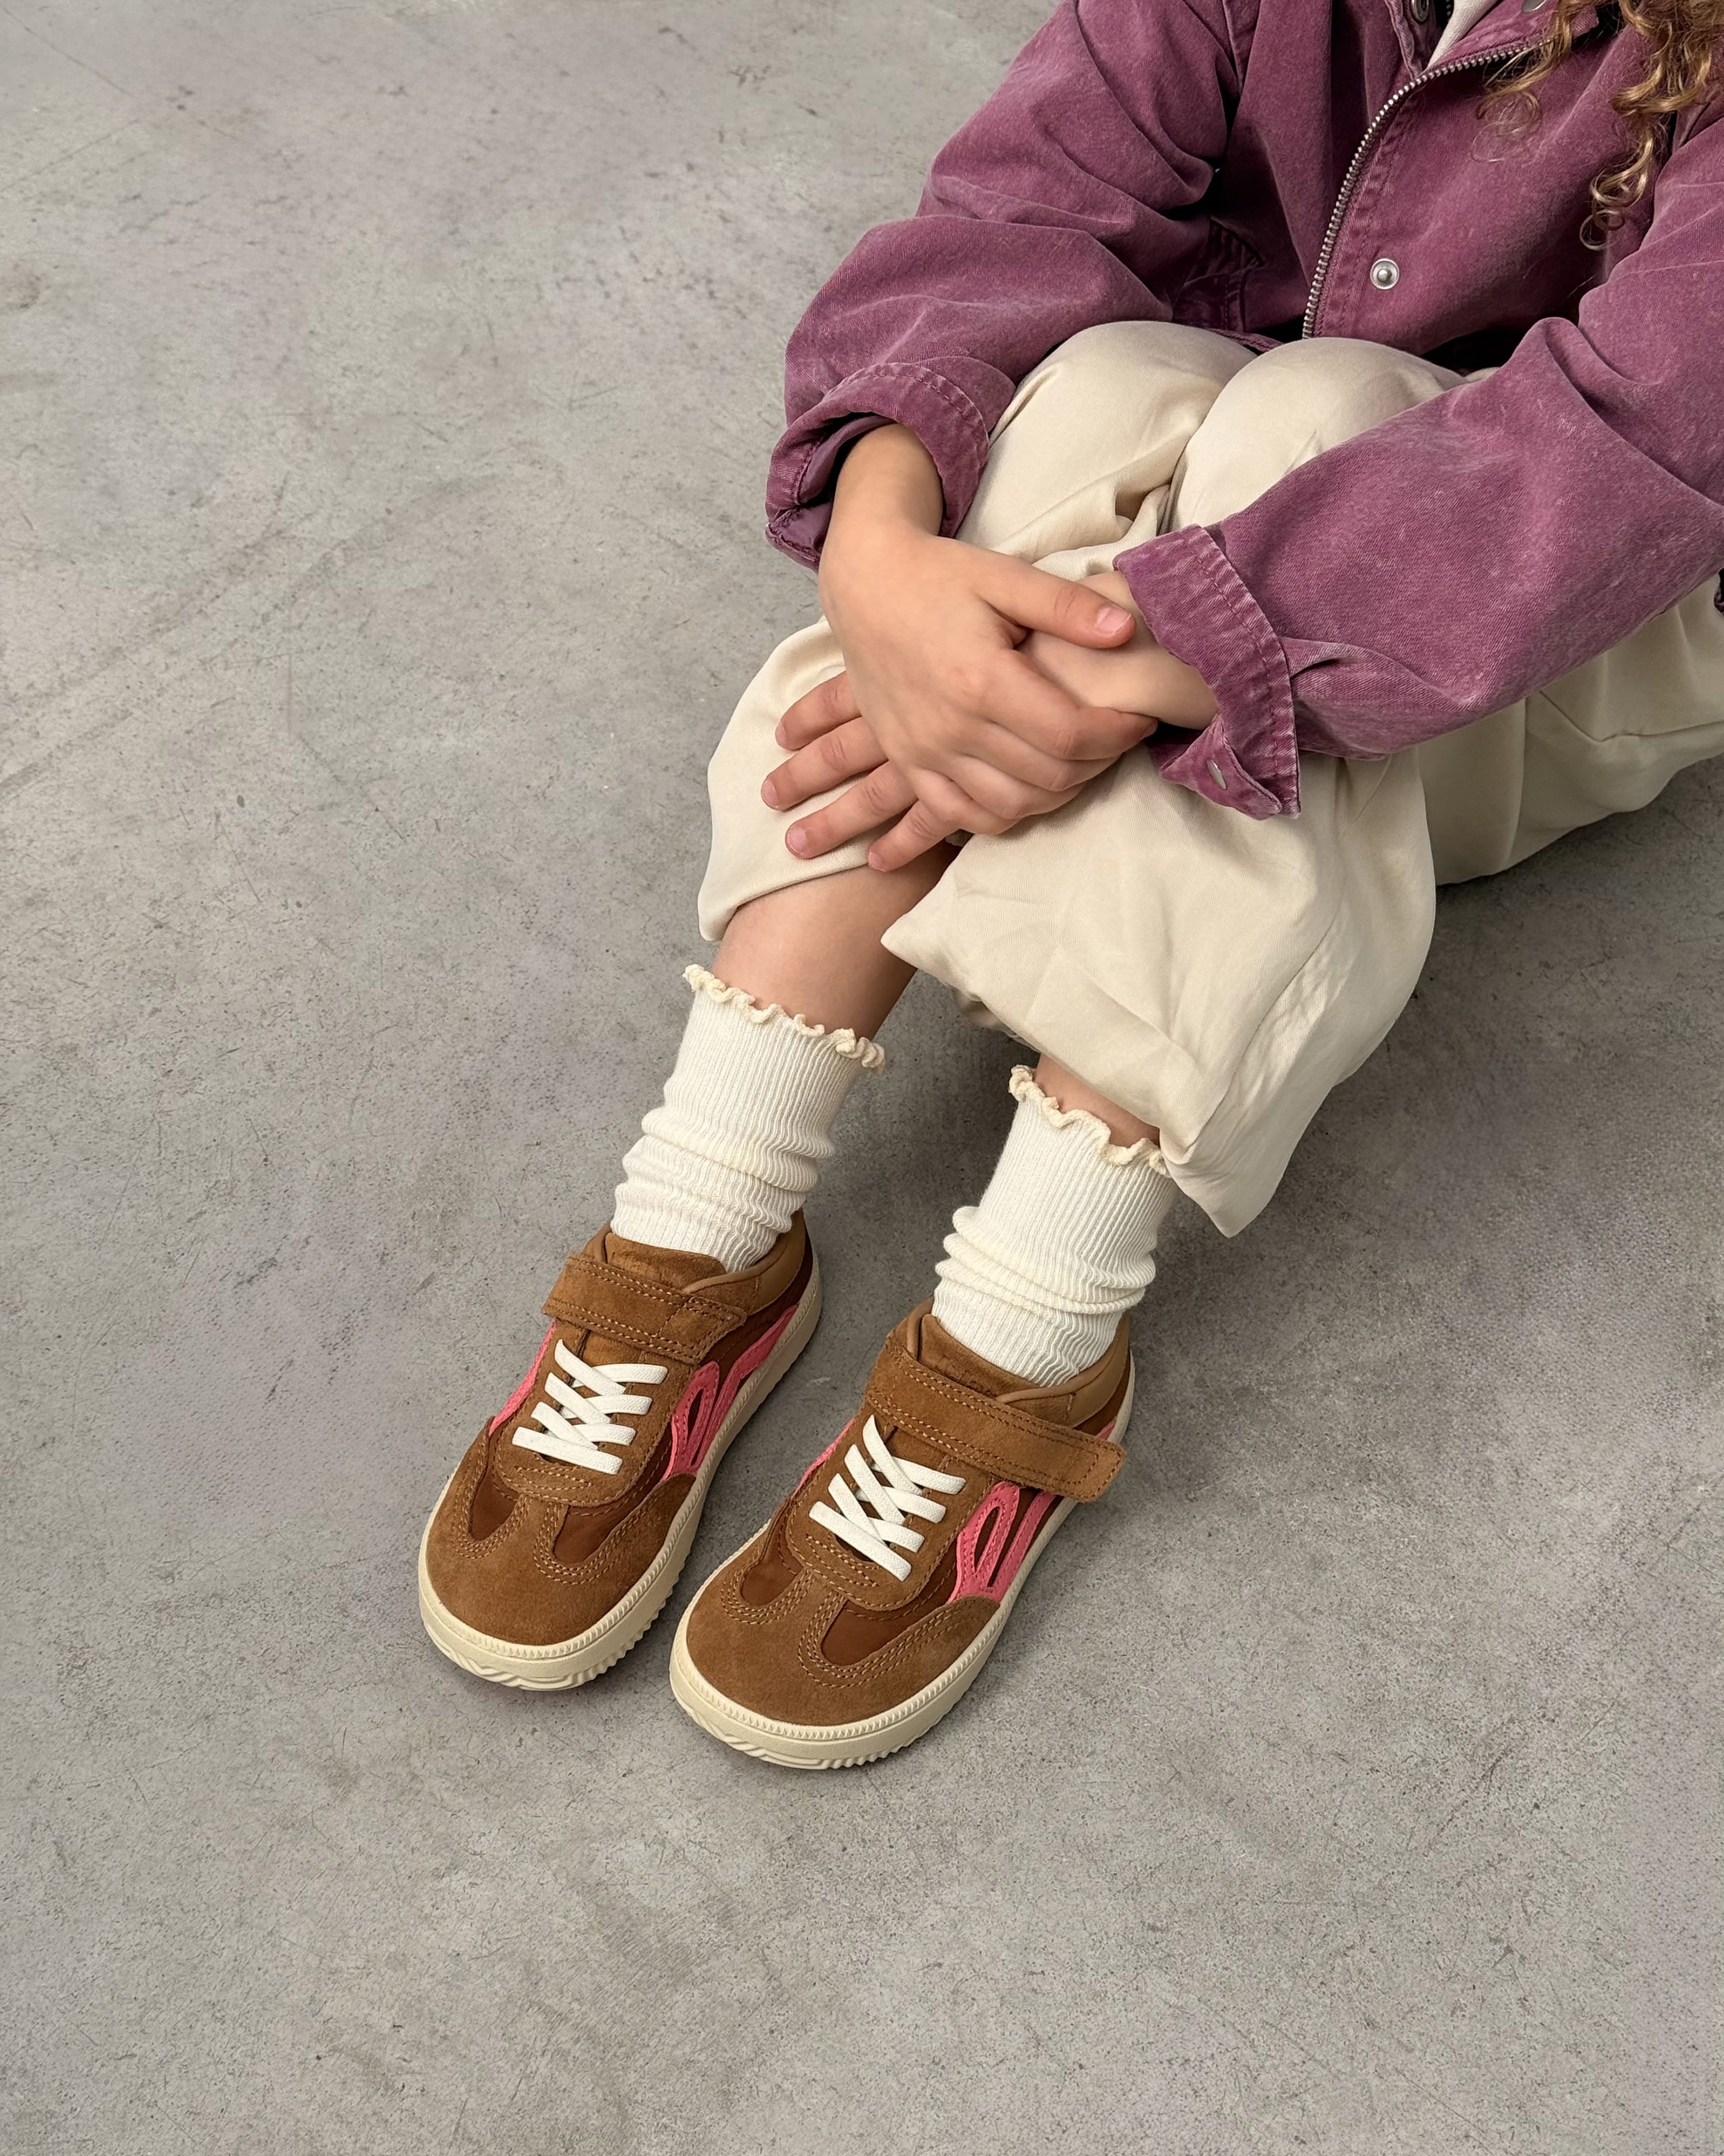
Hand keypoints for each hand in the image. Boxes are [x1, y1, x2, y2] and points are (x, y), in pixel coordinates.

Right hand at [765, 567, 1213, 868]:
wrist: (864, 584)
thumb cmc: (937, 575)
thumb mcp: (1003, 575)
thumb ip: (1065, 606)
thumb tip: (1125, 632)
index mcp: (980, 678)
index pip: (1068, 733)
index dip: (1115, 734)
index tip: (1139, 719)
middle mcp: (951, 726)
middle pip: (1047, 776)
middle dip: (1097, 763)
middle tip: (1116, 739)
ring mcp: (924, 751)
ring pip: (1011, 804)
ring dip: (1058, 793)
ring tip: (1080, 762)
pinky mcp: (908, 761)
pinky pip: (962, 815)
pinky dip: (1004, 814)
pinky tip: (1029, 791)